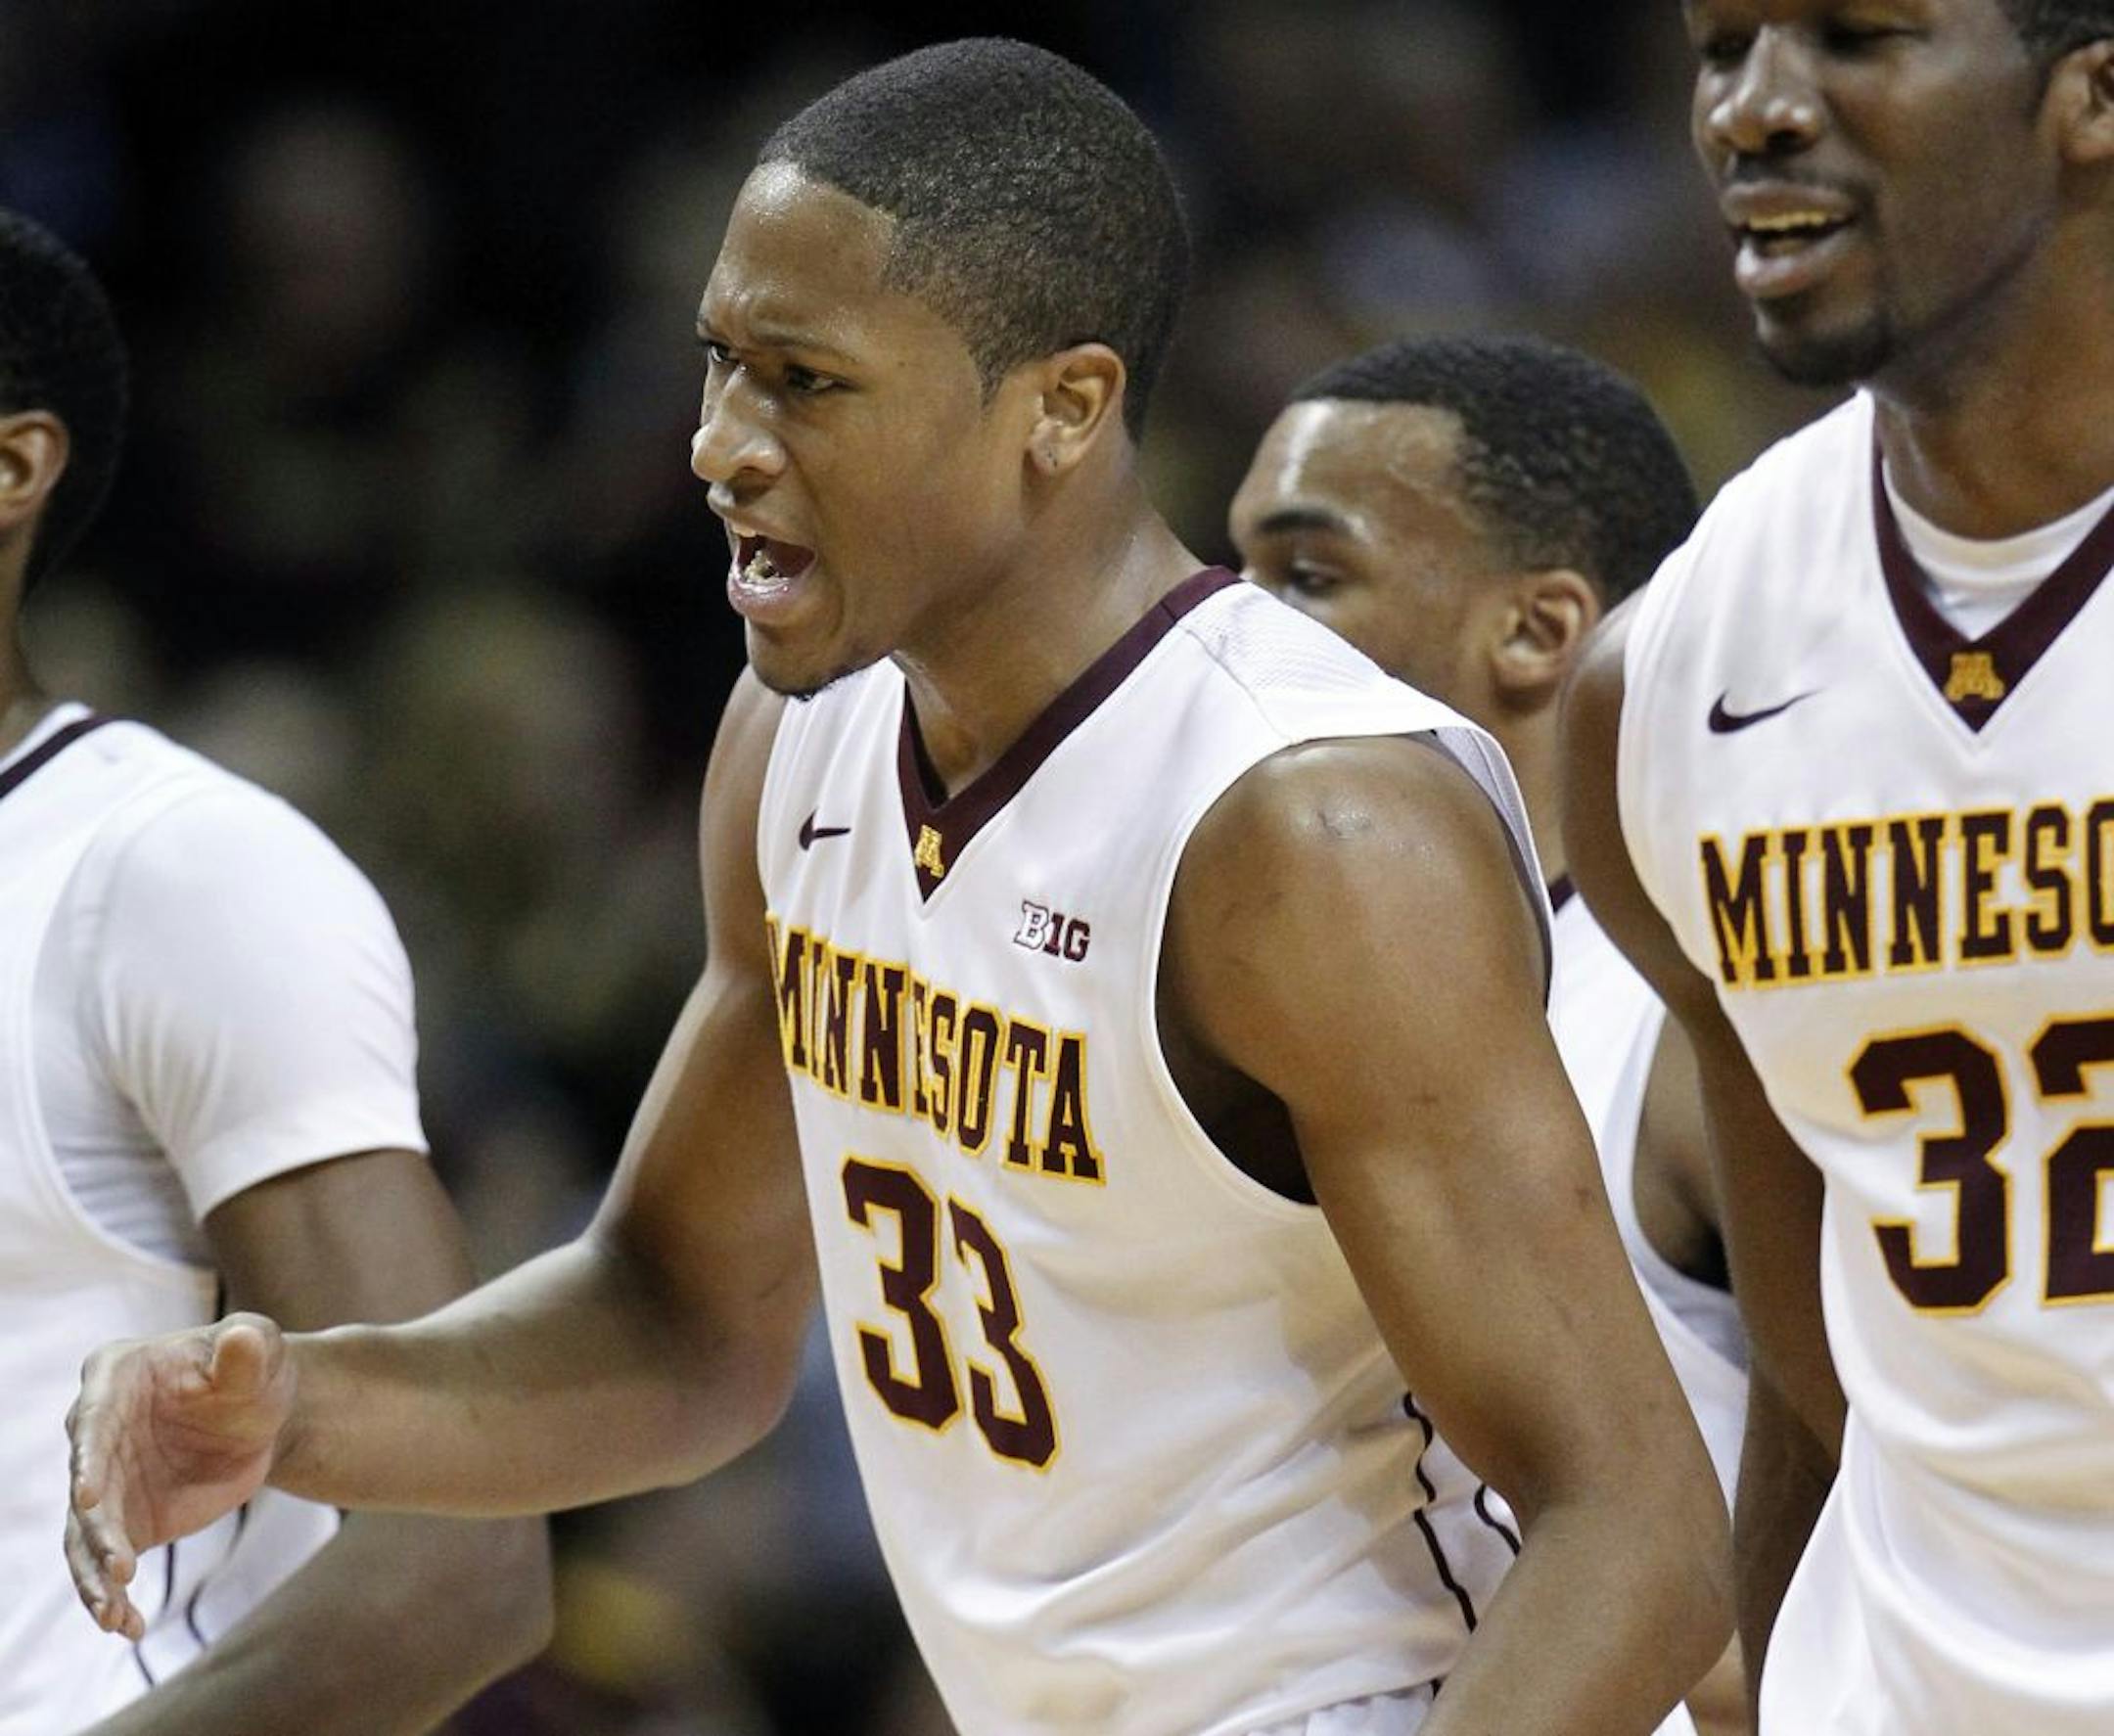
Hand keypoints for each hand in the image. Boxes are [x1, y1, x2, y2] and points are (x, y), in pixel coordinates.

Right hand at [67, 1314, 295, 1638]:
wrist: (262, 1410)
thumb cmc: (252, 1366)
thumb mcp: (260, 1352)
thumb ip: (248, 1350)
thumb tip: (241, 1340)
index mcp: (116, 1375)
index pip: (94, 1418)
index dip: (88, 1458)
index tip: (88, 1498)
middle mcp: (94, 1430)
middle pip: (85, 1485)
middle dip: (97, 1531)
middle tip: (118, 1568)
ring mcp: (103, 1480)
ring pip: (85, 1536)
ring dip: (95, 1576)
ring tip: (113, 1615)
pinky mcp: (124, 1520)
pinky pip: (106, 1562)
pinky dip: (112, 1596)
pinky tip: (127, 1626)